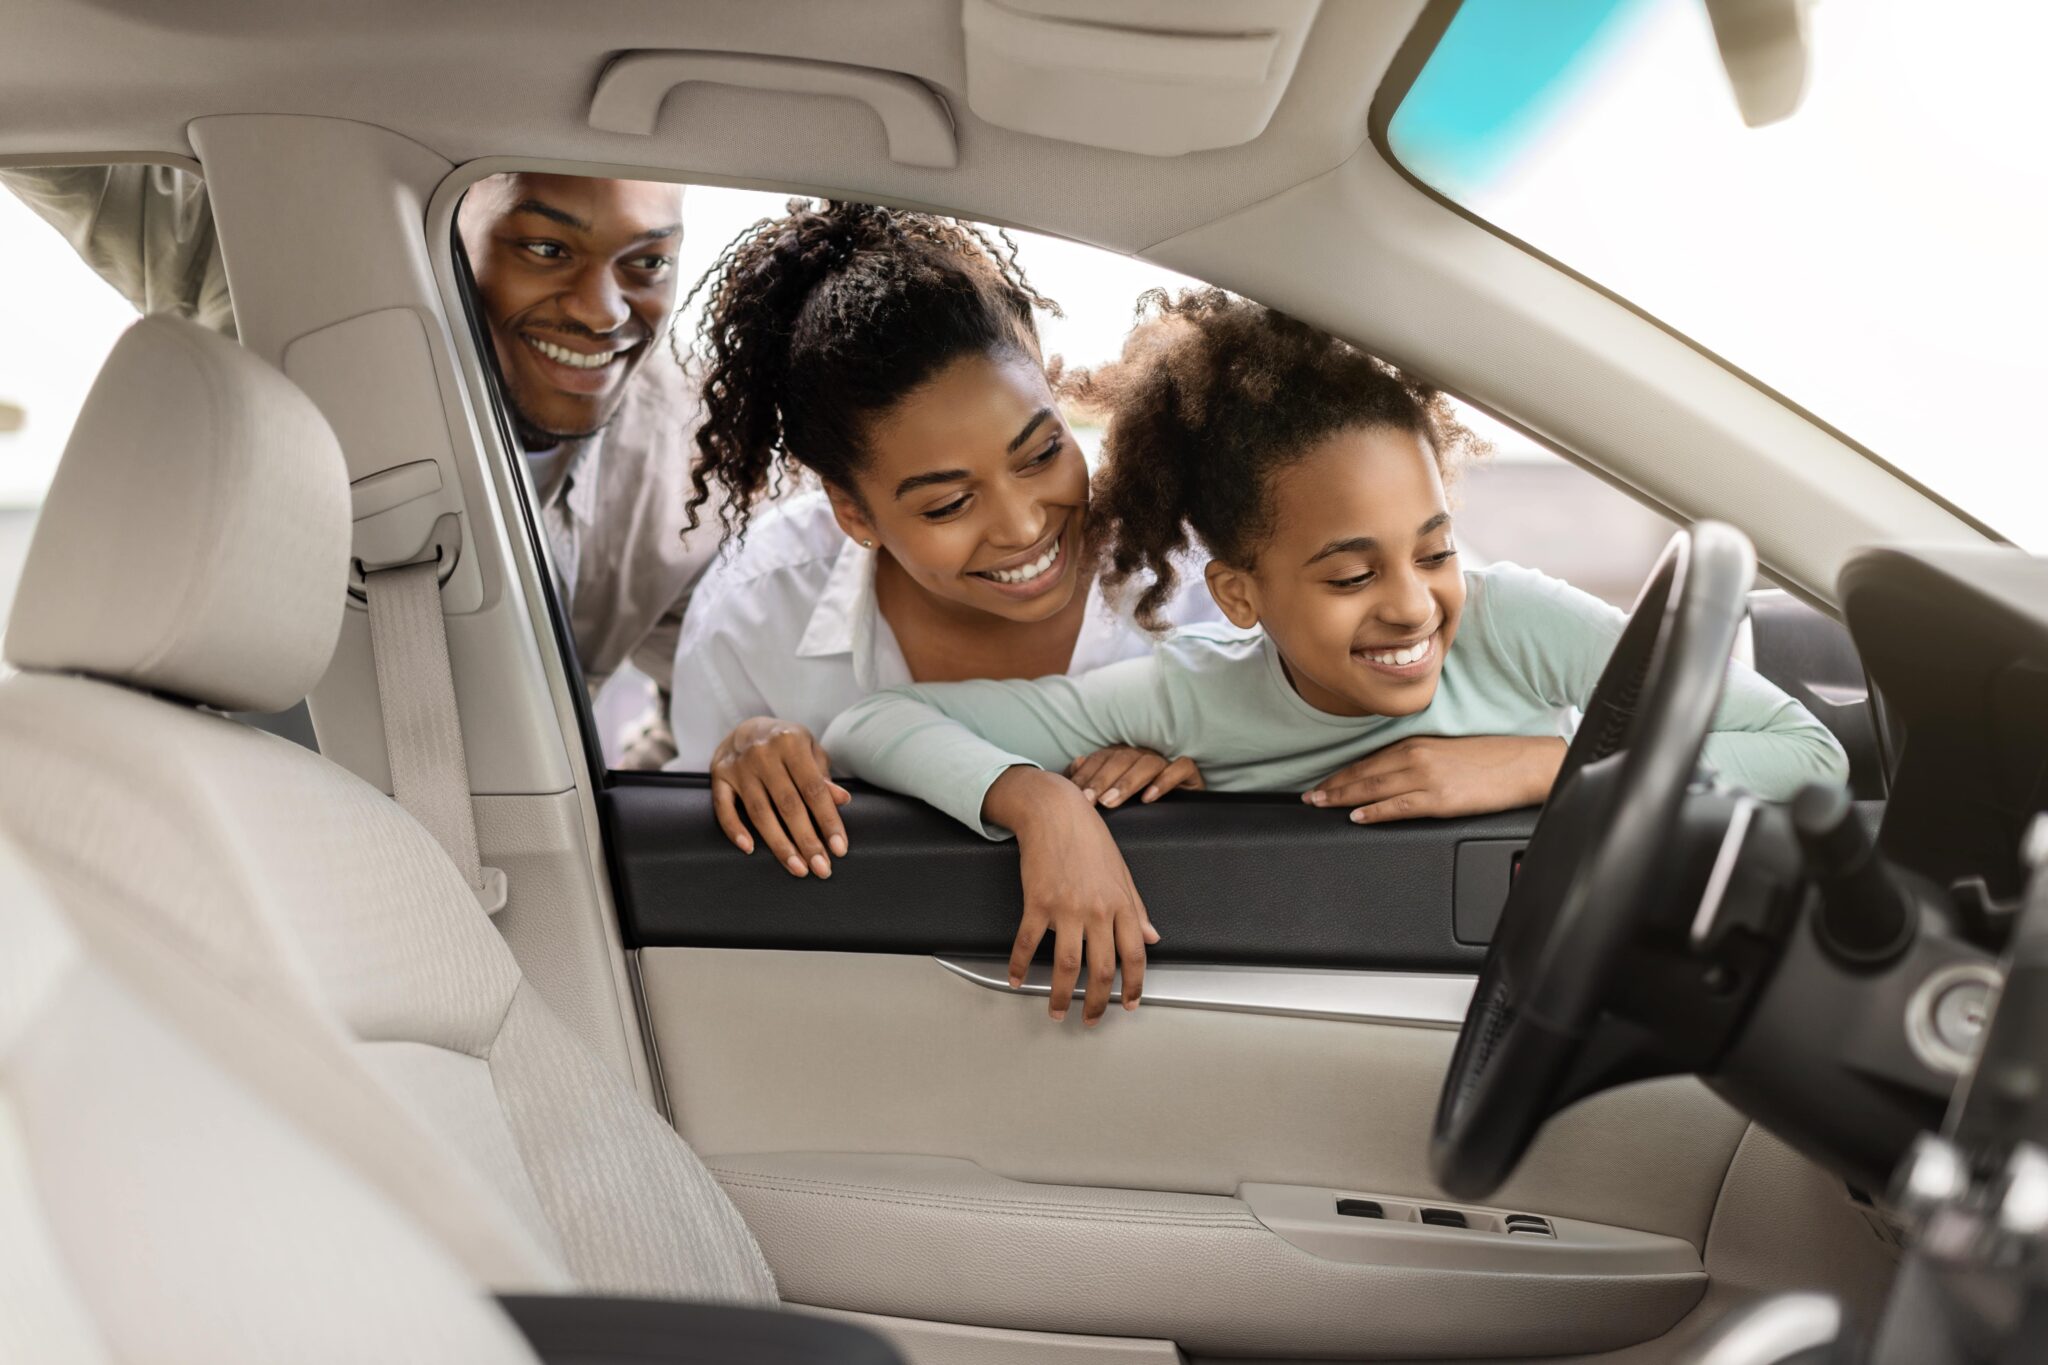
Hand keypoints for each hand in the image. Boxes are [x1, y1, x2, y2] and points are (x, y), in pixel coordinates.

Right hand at [710, 717, 850, 877]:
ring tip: (797, 868)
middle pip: (788, 805)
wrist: (745, 727)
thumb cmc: (786, 744)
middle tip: (821, 868)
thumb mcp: (809, 750)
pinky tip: (750, 849)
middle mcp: (763, 753)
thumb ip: (823, 777)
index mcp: (791, 742)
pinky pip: (724, 808)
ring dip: (779, 845)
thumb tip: (843, 800)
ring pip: (759, 812)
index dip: (828, 821)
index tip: (840, 849)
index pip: (814, 789)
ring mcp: (739, 766)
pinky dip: (735, 830)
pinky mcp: (719, 776)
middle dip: (807, 840)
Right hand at [984, 767, 1159, 1024]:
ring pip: (1066, 964)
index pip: (1135, 955)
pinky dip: (1018, 964)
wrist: (1055, 811)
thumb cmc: (1089, 837)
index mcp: (1121, 904)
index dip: (1134, 986)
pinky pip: (1028, 942)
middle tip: (1089, 1018)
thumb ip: (1137, 908)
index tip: (1128, 1004)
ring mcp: (1066, 907)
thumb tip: (1152, 936)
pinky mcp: (1037, 902)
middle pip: (1100, 969)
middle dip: (1096, 1002)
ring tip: (1055, 1011)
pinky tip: (1015, 978)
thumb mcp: (1122, 872)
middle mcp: (1097, 909)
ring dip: (1059, 994)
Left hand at [1065, 746, 1205, 808]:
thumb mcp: (1111, 795)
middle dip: (1102, 780)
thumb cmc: (1139, 806)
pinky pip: (1181, 768)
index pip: (1101, 759)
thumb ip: (1090, 779)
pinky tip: (1149, 797)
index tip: (1074, 795)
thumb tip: (1076, 762)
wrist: (1181, 818)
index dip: (1086, 775)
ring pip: (1148, 763)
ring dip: (1128, 781)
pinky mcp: (1190, 775)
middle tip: (1090, 801)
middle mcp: (1143, 756)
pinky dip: (1166, 780)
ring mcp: (1167, 764)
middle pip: (1121, 759)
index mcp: (1122, 757)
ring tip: (1111, 802)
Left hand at [1304, 735, 1566, 824]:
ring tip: (1320, 805)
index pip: (1368, 760)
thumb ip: (1419, 761)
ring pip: (1373, 788)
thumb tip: (1394, 777)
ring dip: (1342, 797)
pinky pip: (1398, 806)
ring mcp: (1426, 778)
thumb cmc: (1491, 760)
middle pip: (1363, 773)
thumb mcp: (1447, 752)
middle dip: (1332, 785)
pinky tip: (1357, 817)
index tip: (1321, 782)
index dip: (1342, 773)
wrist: (1525, 764)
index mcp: (1418, 744)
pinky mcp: (1440, 799)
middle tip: (1308, 797)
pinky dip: (1374, 811)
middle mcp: (1416, 757)